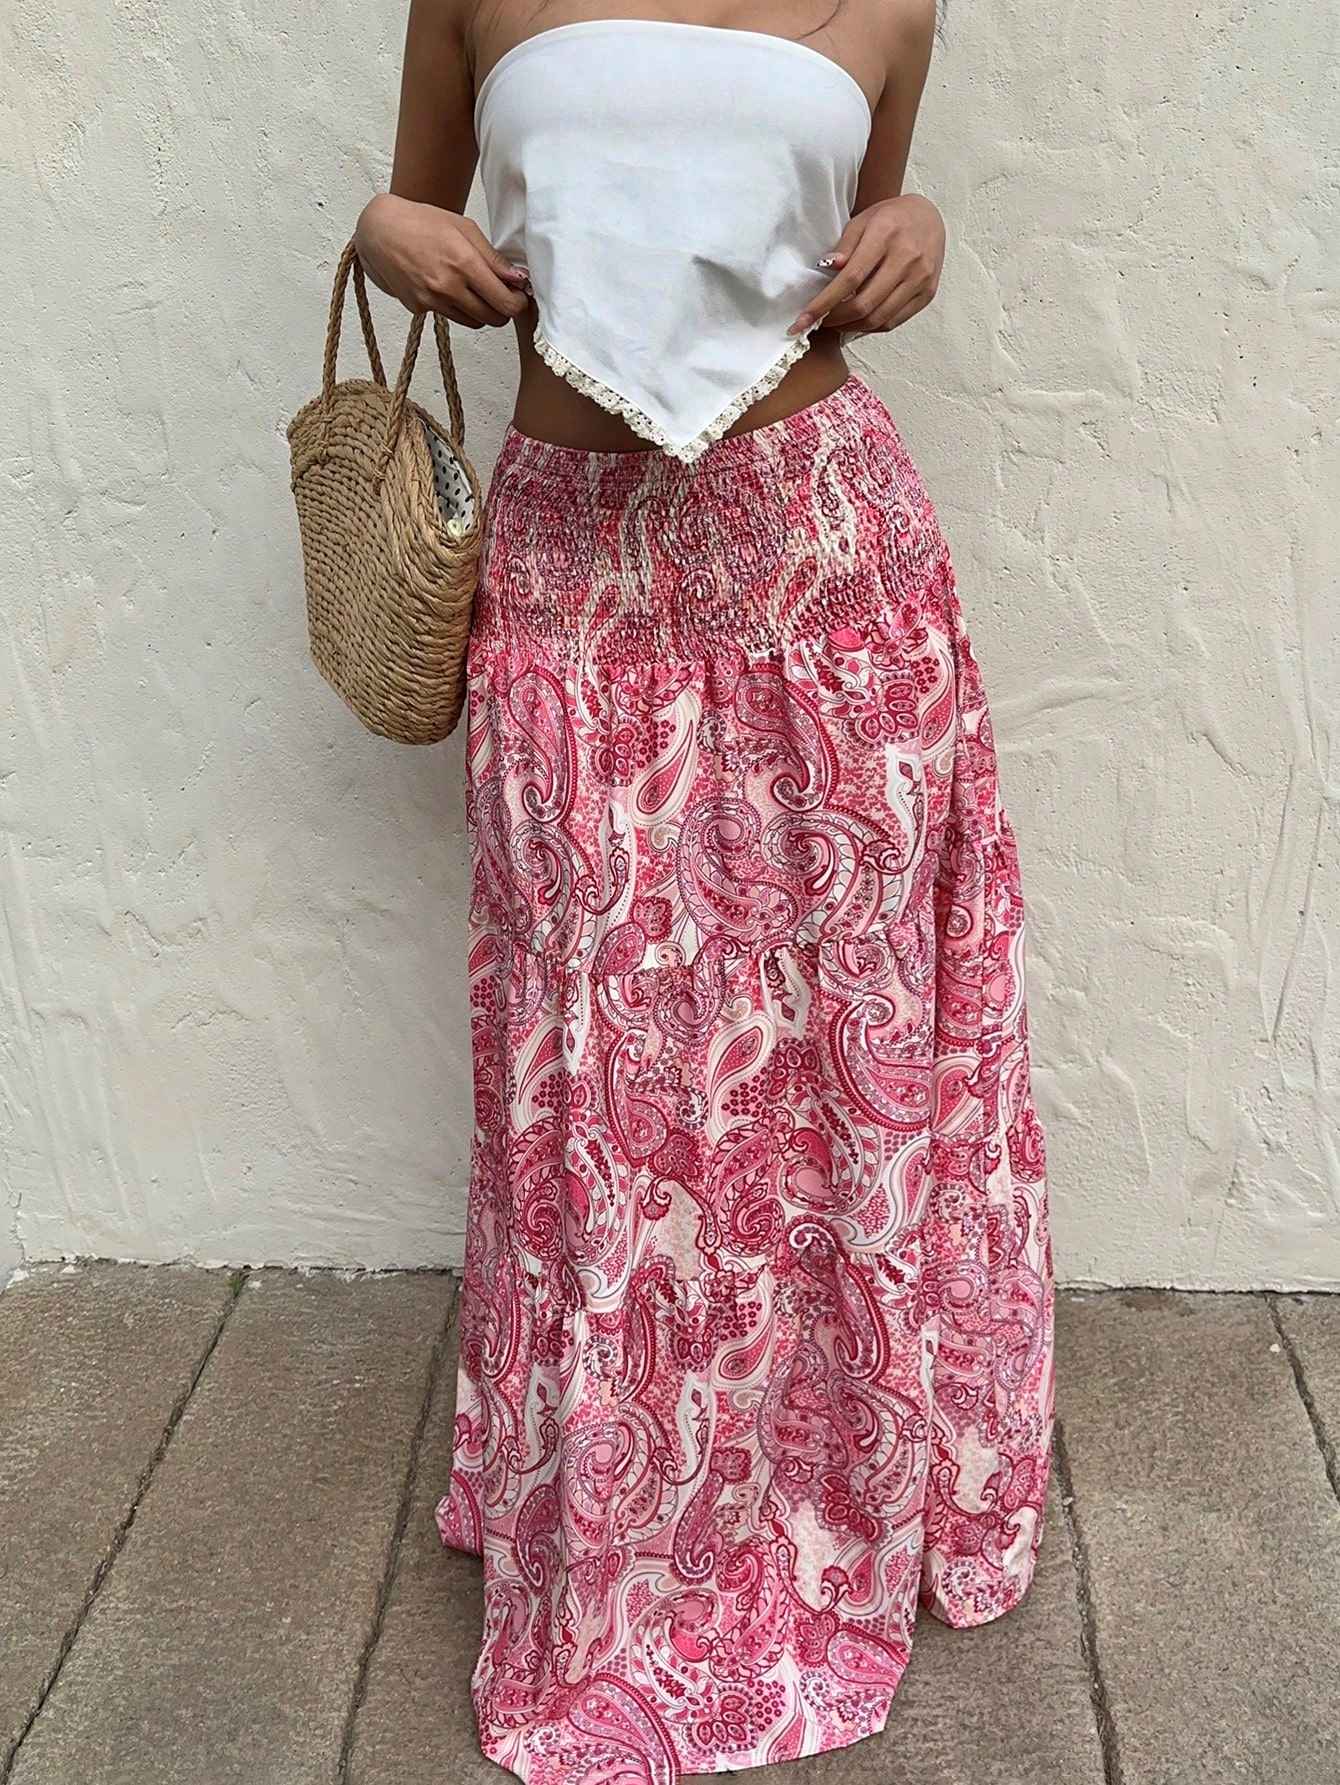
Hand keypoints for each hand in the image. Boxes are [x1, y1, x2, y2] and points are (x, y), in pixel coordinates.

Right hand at [353, 192, 530, 326]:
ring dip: (482, 311)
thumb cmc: (422, 222)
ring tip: (476, 290)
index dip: (518, 303)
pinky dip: (457, 307)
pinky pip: (450, 316)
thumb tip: (518, 279)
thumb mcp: (464, 229)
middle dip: (503, 310)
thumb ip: (493, 258)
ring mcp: (432, 301)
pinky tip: (448, 286)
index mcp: (464, 263)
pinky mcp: (419, 308)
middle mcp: (448, 286)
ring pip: (474, 322)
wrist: (379, 230)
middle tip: (502, 295)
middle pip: (493, 319)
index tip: (519, 296)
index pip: (505, 302)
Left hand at [788, 194, 944, 337]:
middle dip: (836, 319)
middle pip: (864, 304)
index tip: (804, 319)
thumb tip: (826, 269)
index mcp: (886, 236)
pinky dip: (871, 326)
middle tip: (820, 321)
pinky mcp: (927, 294)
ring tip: (837, 321)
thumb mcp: (862, 221)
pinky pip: (893, 321)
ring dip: (852, 327)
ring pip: (879, 318)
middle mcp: (907, 259)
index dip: (824, 303)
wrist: (929, 216)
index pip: (850, 279)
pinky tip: (858, 320)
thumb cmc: (891, 218)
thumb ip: (844, 247)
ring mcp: (920, 279)